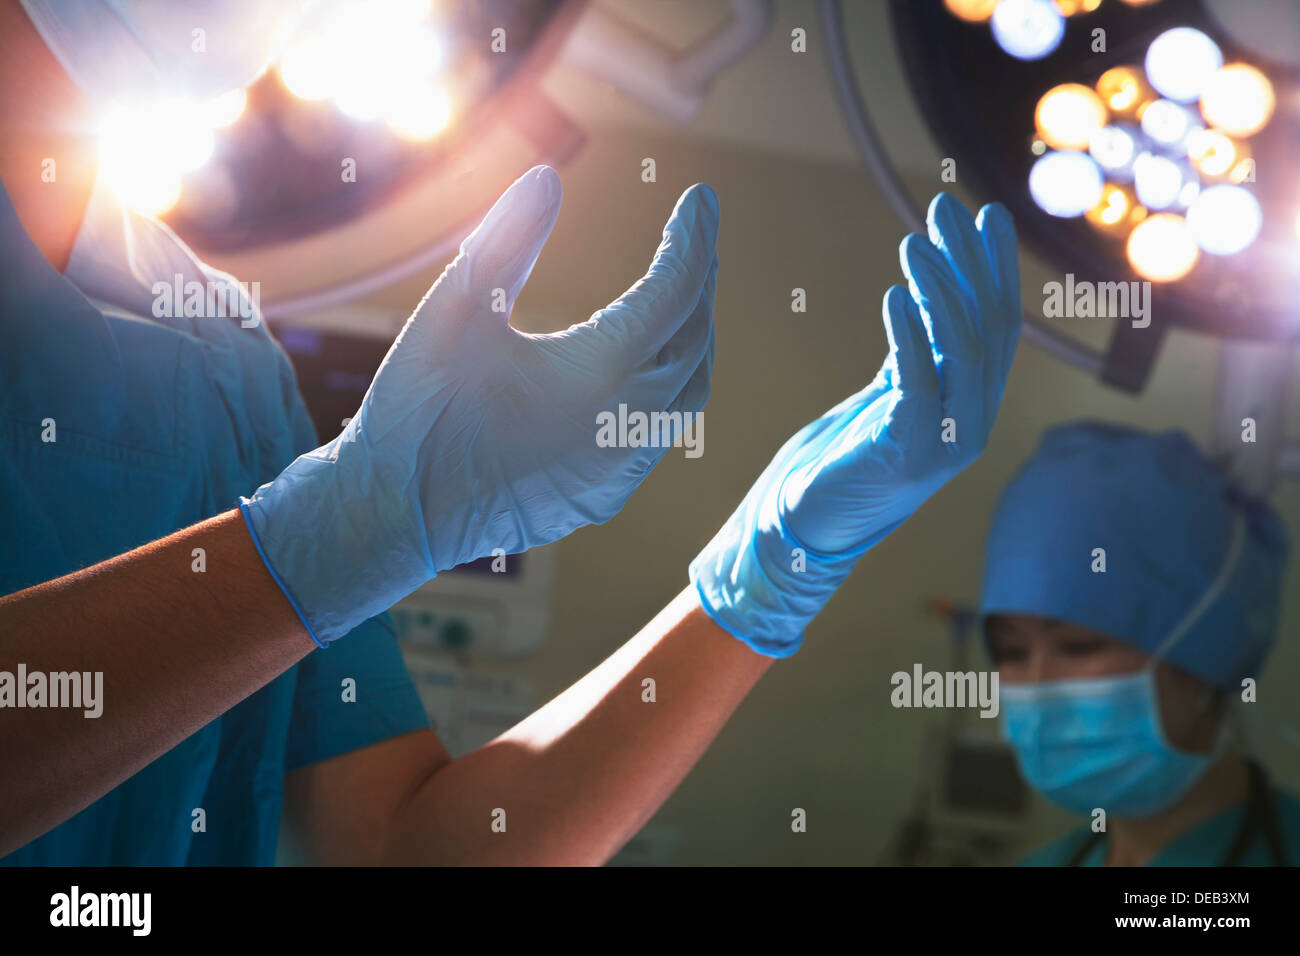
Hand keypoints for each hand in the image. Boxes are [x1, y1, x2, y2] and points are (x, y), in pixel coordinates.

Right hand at [243, 166, 719, 644]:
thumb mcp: (455, 310)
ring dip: (692, 341)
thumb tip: (546, 178)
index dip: (691, 239)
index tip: (700, 198)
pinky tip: (645, 370)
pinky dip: (667, 388)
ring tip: (684, 296)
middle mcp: (630, 425)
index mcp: (604, 373)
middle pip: (694, 341)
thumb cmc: (421, 411)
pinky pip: (659, 433)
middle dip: (699, 285)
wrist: (395, 514)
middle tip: (696, 239)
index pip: (674, 290)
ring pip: (687, 395)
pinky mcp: (605, 494)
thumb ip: (505, 240)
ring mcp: (622, 469)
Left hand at [689, 193, 1019, 656]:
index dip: (995, 269)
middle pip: (987, 328)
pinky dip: (909, 338)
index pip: (999, 324)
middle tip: (946, 207)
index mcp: (972, 405)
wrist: (804, 523)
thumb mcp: (890, 392)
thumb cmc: (844, 455)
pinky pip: (918, 386)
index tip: (985, 215)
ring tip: (914, 243)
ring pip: (963, 352)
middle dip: (970, 262)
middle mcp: (973, 422)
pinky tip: (893, 297)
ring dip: (939, 291)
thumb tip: (929, 288)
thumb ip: (919, 350)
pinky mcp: (910, 456)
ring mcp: (948, 443)